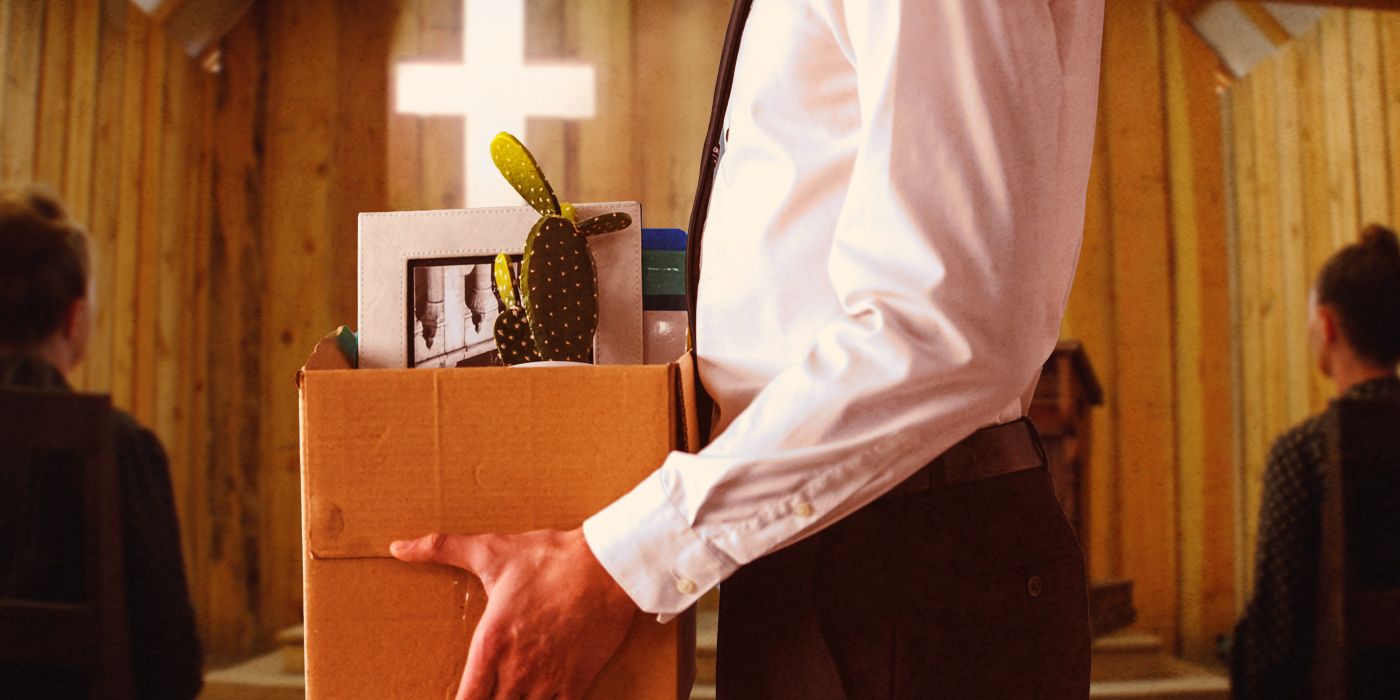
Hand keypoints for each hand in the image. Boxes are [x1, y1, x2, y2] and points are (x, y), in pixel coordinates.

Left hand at [390, 528, 638, 699]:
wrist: (607, 567)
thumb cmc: (549, 559)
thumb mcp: (491, 552)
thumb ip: (441, 549)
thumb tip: (398, 547)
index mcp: (490, 644)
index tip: (457, 699)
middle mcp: (516, 670)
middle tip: (486, 692)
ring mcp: (547, 681)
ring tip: (512, 695)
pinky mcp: (576, 683)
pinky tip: (538, 699)